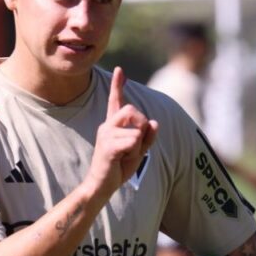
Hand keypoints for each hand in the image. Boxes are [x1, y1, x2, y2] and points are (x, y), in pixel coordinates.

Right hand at [86, 67, 157, 198]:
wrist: (101, 186)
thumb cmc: (118, 168)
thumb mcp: (137, 151)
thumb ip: (147, 137)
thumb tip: (154, 121)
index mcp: (113, 125)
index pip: (116, 101)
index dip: (117, 85)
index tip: (119, 69)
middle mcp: (107, 126)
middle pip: (132, 109)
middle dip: (142, 125)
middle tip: (137, 143)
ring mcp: (106, 134)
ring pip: (136, 129)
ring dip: (138, 145)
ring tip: (126, 156)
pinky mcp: (108, 146)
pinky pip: (133, 140)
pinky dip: (134, 152)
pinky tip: (122, 160)